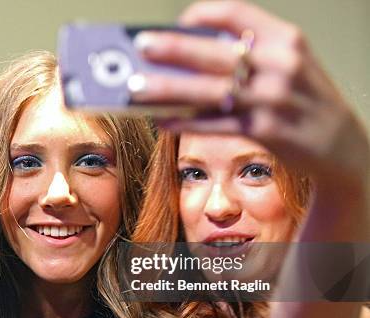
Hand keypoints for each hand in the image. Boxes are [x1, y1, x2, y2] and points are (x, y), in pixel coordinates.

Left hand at [132, 0, 368, 187]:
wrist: (341, 146)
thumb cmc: (304, 100)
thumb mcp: (289, 64)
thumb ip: (249, 54)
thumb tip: (187, 57)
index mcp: (285, 39)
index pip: (236, 12)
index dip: (202, 14)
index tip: (178, 22)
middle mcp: (280, 65)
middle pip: (215, 52)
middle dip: (173, 48)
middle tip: (140, 46)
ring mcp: (272, 99)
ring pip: (208, 91)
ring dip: (166, 89)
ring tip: (134, 87)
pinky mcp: (264, 131)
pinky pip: (214, 124)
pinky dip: (185, 122)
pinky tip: (161, 120)